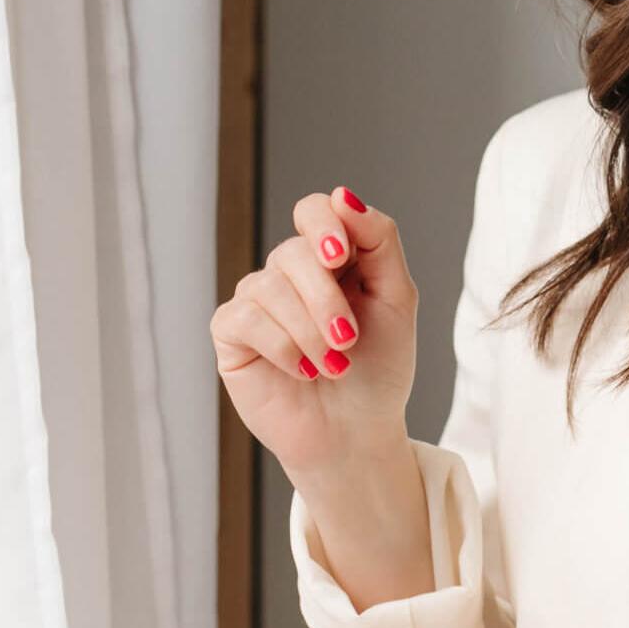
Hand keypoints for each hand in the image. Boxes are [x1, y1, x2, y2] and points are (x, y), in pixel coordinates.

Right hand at [211, 185, 420, 478]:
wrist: (357, 433)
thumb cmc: (379, 367)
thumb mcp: (396, 298)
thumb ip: (378, 241)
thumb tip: (344, 195)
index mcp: (331, 256)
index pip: (314, 210)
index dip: (324, 225)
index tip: (340, 255)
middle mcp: (289, 272)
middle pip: (294, 252)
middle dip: (326, 299)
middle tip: (348, 340)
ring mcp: (257, 300)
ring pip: (270, 286)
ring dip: (310, 332)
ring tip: (333, 366)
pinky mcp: (231, 334)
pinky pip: (246, 318)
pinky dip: (282, 347)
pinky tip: (301, 370)